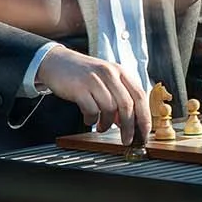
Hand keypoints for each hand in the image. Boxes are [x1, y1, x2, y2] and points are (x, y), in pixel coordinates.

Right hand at [35, 45, 150, 144]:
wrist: (57, 62)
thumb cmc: (84, 74)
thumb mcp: (107, 79)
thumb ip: (119, 97)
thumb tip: (128, 122)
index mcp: (121, 72)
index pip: (140, 95)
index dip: (144, 117)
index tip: (144, 133)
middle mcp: (110, 73)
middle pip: (127, 105)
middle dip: (129, 127)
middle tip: (127, 140)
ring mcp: (94, 79)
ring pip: (110, 108)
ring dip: (107, 124)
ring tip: (102, 127)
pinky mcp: (79, 87)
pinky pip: (91, 110)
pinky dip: (92, 120)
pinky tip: (89, 120)